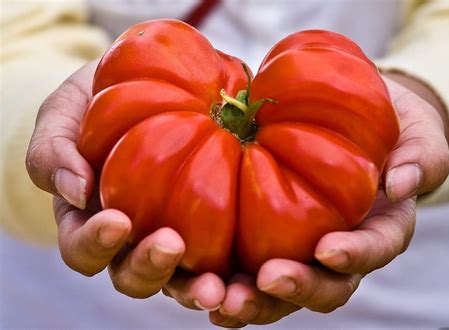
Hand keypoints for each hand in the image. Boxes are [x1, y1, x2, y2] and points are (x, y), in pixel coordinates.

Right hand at [25, 61, 225, 309]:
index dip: (96, 244)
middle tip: (171, 244)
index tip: (117, 219)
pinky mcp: (213, 231)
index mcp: (92, 221)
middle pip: (133, 276)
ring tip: (216, 285)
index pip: (84, 250)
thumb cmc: (96, 106)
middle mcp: (132, 239)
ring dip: (195, 288)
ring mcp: (174, 237)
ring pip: (180, 281)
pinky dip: (234, 273)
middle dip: (149, 268)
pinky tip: (254, 268)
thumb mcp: (64, 115)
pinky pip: (223, 260)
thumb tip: (77, 192)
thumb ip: (53, 151)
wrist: (144, 88)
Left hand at [209, 76, 448, 326]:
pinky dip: (221, 279)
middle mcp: (337, 250)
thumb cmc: (387, 129)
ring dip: (251, 299)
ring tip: (219, 297)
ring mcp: (298, 248)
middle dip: (296, 289)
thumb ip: (417, 157)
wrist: (351, 124)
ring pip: (279, 290)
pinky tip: (196, 281)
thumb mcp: (414, 134)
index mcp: (377, 229)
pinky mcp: (262, 239)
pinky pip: (243, 268)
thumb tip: (400, 184)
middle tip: (267, 280)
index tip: (327, 249)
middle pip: (323, 287)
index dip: (353, 256)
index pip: (372, 251)